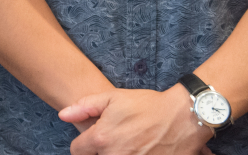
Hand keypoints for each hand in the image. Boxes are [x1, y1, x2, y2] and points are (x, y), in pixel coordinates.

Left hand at [58, 85, 213, 153]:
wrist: (183, 117)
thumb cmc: (147, 105)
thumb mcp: (112, 98)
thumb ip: (84, 107)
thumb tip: (63, 115)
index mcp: (101, 138)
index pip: (77, 151)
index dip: (82, 145)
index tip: (90, 141)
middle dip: (100, 151)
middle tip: (114, 140)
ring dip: (116, 154)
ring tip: (130, 144)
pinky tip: (141, 149)